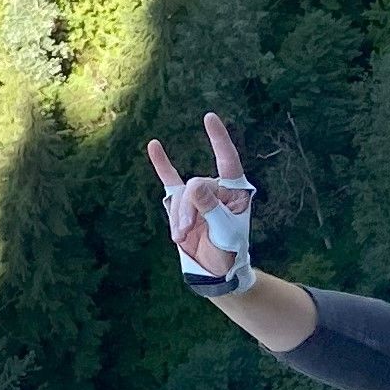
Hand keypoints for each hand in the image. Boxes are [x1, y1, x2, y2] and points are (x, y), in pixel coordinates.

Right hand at [144, 114, 259, 295]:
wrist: (217, 270)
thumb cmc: (229, 249)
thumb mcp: (225, 230)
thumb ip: (209, 207)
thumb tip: (192, 185)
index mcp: (235, 190)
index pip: (227, 160)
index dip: (219, 139)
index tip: (208, 118)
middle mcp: (216, 188)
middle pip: (196, 186)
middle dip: (189, 209)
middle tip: (187, 231)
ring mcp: (198, 195)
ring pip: (180, 196)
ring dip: (178, 217)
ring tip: (181, 237)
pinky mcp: (182, 205)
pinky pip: (170, 181)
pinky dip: (162, 165)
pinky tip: (153, 146)